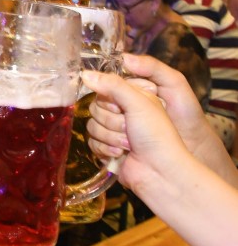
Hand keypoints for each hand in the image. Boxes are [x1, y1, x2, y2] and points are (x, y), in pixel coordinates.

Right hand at [83, 66, 193, 194]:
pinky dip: (106, 149)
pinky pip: (91, 142)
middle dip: (112, 121)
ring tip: (129, 144)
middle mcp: (123, 112)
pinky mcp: (107, 147)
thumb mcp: (140, 102)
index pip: (105, 87)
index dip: (110, 99)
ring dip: (111, 137)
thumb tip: (85, 74)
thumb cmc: (158, 135)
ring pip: (92, 126)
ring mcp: (114, 131)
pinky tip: (121, 154)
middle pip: (95, 108)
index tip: (122, 107)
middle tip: (130, 128)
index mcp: (134, 96)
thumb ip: (113, 85)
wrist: (160, 172)